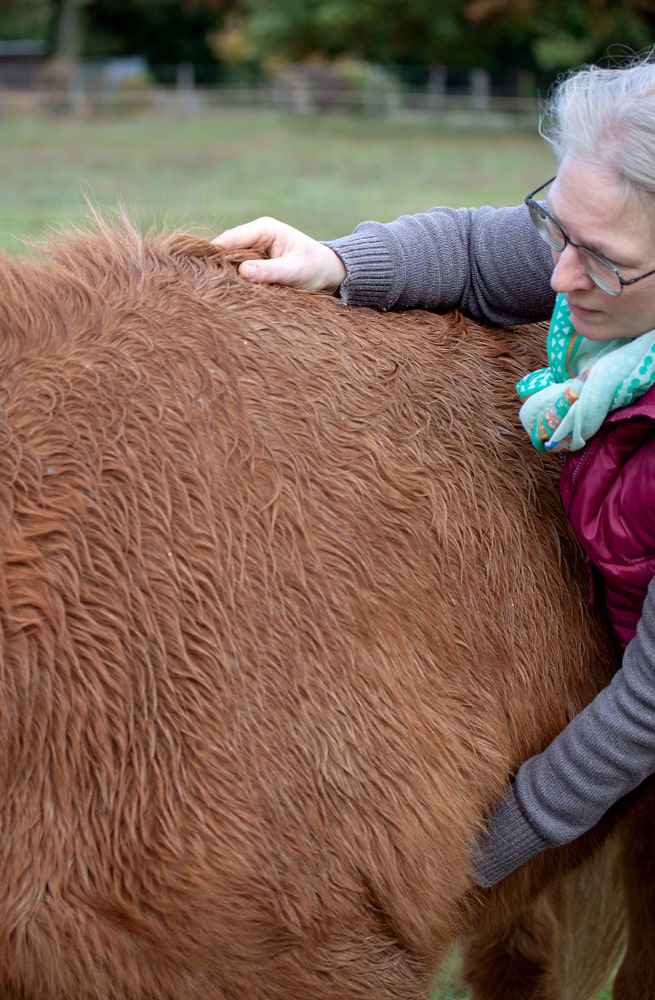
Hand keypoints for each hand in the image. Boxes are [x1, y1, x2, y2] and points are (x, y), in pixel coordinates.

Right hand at [212, 217, 346, 292]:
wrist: (329, 273)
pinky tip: (231, 294)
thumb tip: (243, 272)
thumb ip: (269, 272)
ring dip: (227, 276)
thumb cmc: (315, 268)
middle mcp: (255, 236)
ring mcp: (253, 250)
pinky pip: (238, 272)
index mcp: (264, 229)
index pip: (230, 239)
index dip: (216, 254)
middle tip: (210, 288)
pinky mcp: (254, 264)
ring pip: (230, 263)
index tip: (204, 272)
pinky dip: (235, 281)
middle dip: (220, 267)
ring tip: (219, 293)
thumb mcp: (295, 271)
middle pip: (226, 250)